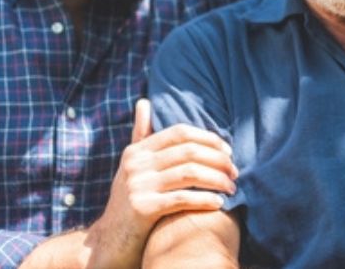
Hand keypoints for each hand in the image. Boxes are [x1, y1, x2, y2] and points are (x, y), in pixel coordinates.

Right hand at [19, 99, 236, 268]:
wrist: (109, 241)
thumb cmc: (127, 200)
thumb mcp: (132, 165)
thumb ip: (140, 135)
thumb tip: (144, 102)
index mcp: (137, 150)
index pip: (180, 132)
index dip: (208, 138)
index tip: (228, 151)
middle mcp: (136, 164)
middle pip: (189, 151)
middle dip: (218, 160)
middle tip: (235, 172)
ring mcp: (137, 185)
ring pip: (190, 173)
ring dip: (217, 180)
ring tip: (232, 188)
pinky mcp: (142, 208)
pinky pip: (182, 198)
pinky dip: (205, 199)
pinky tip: (219, 203)